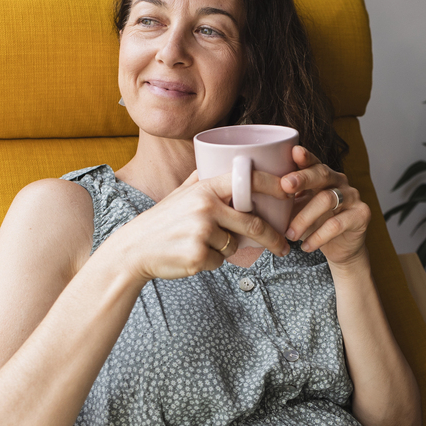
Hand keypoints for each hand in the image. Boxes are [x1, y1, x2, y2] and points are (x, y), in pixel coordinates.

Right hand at [103, 169, 290, 281]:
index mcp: (204, 188)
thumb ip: (204, 179)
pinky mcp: (197, 255)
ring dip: (225, 250)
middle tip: (284, 248)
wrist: (133, 249)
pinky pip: (219, 262)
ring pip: (234, 245)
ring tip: (200, 244)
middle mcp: (205, 206)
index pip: (248, 182)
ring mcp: (201, 232)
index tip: (292, 193)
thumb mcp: (180, 193)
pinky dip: (210, 263)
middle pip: (253, 223)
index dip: (274, 186)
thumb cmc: (162, 221)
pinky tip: (190, 255)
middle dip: (273, 238)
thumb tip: (229, 163)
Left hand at [281, 146, 370, 266]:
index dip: (305, 157)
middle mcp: (339, 181)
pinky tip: (306, 246)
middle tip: (285, 185)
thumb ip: (287, 199)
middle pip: (322, 174)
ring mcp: (353, 196)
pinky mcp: (361, 215)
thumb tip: (260, 194)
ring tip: (289, 234)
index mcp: (323, 175)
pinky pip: (337, 224)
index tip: (293, 152)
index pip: (313, 162)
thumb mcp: (298, 210)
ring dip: (304, 218)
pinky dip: (318, 237)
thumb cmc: (315, 224)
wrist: (340, 248)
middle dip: (303, 178)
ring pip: (327, 200)